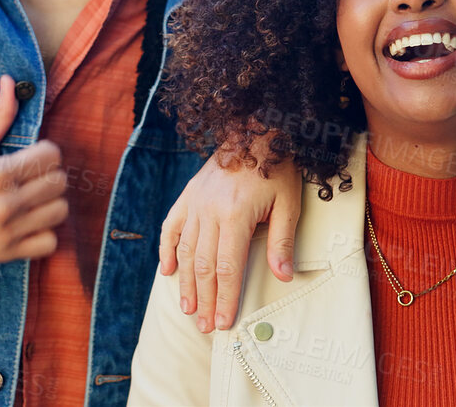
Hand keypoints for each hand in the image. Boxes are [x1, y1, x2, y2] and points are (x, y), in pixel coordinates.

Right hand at [0, 76, 68, 266]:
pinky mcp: (9, 253)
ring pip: (60, 211)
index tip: (32, 155)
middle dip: (48, 175)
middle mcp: (7, 204)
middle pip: (59, 182)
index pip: (52, 155)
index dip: (45, 152)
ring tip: (32, 199)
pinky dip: (45, 233)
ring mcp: (10, 230)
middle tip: (31, 177)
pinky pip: (50, 242)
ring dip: (50, 203)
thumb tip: (11, 81)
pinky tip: (30, 222)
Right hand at [158, 135, 301, 332]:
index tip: (223, 322)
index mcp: (235, 216)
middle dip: (205, 300)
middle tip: (205, 326)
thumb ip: (282, 241)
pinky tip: (166, 272)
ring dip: (186, 283)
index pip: (227, 268)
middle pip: (203, 267)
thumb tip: (284, 277)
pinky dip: (167, 250)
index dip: (225, 298)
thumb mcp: (288, 203)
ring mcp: (195, 203)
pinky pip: (172, 226)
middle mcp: (209, 211)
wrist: (256, 129)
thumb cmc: (277, 167)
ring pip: (185, 251)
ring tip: (188, 308)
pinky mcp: (188, 195)